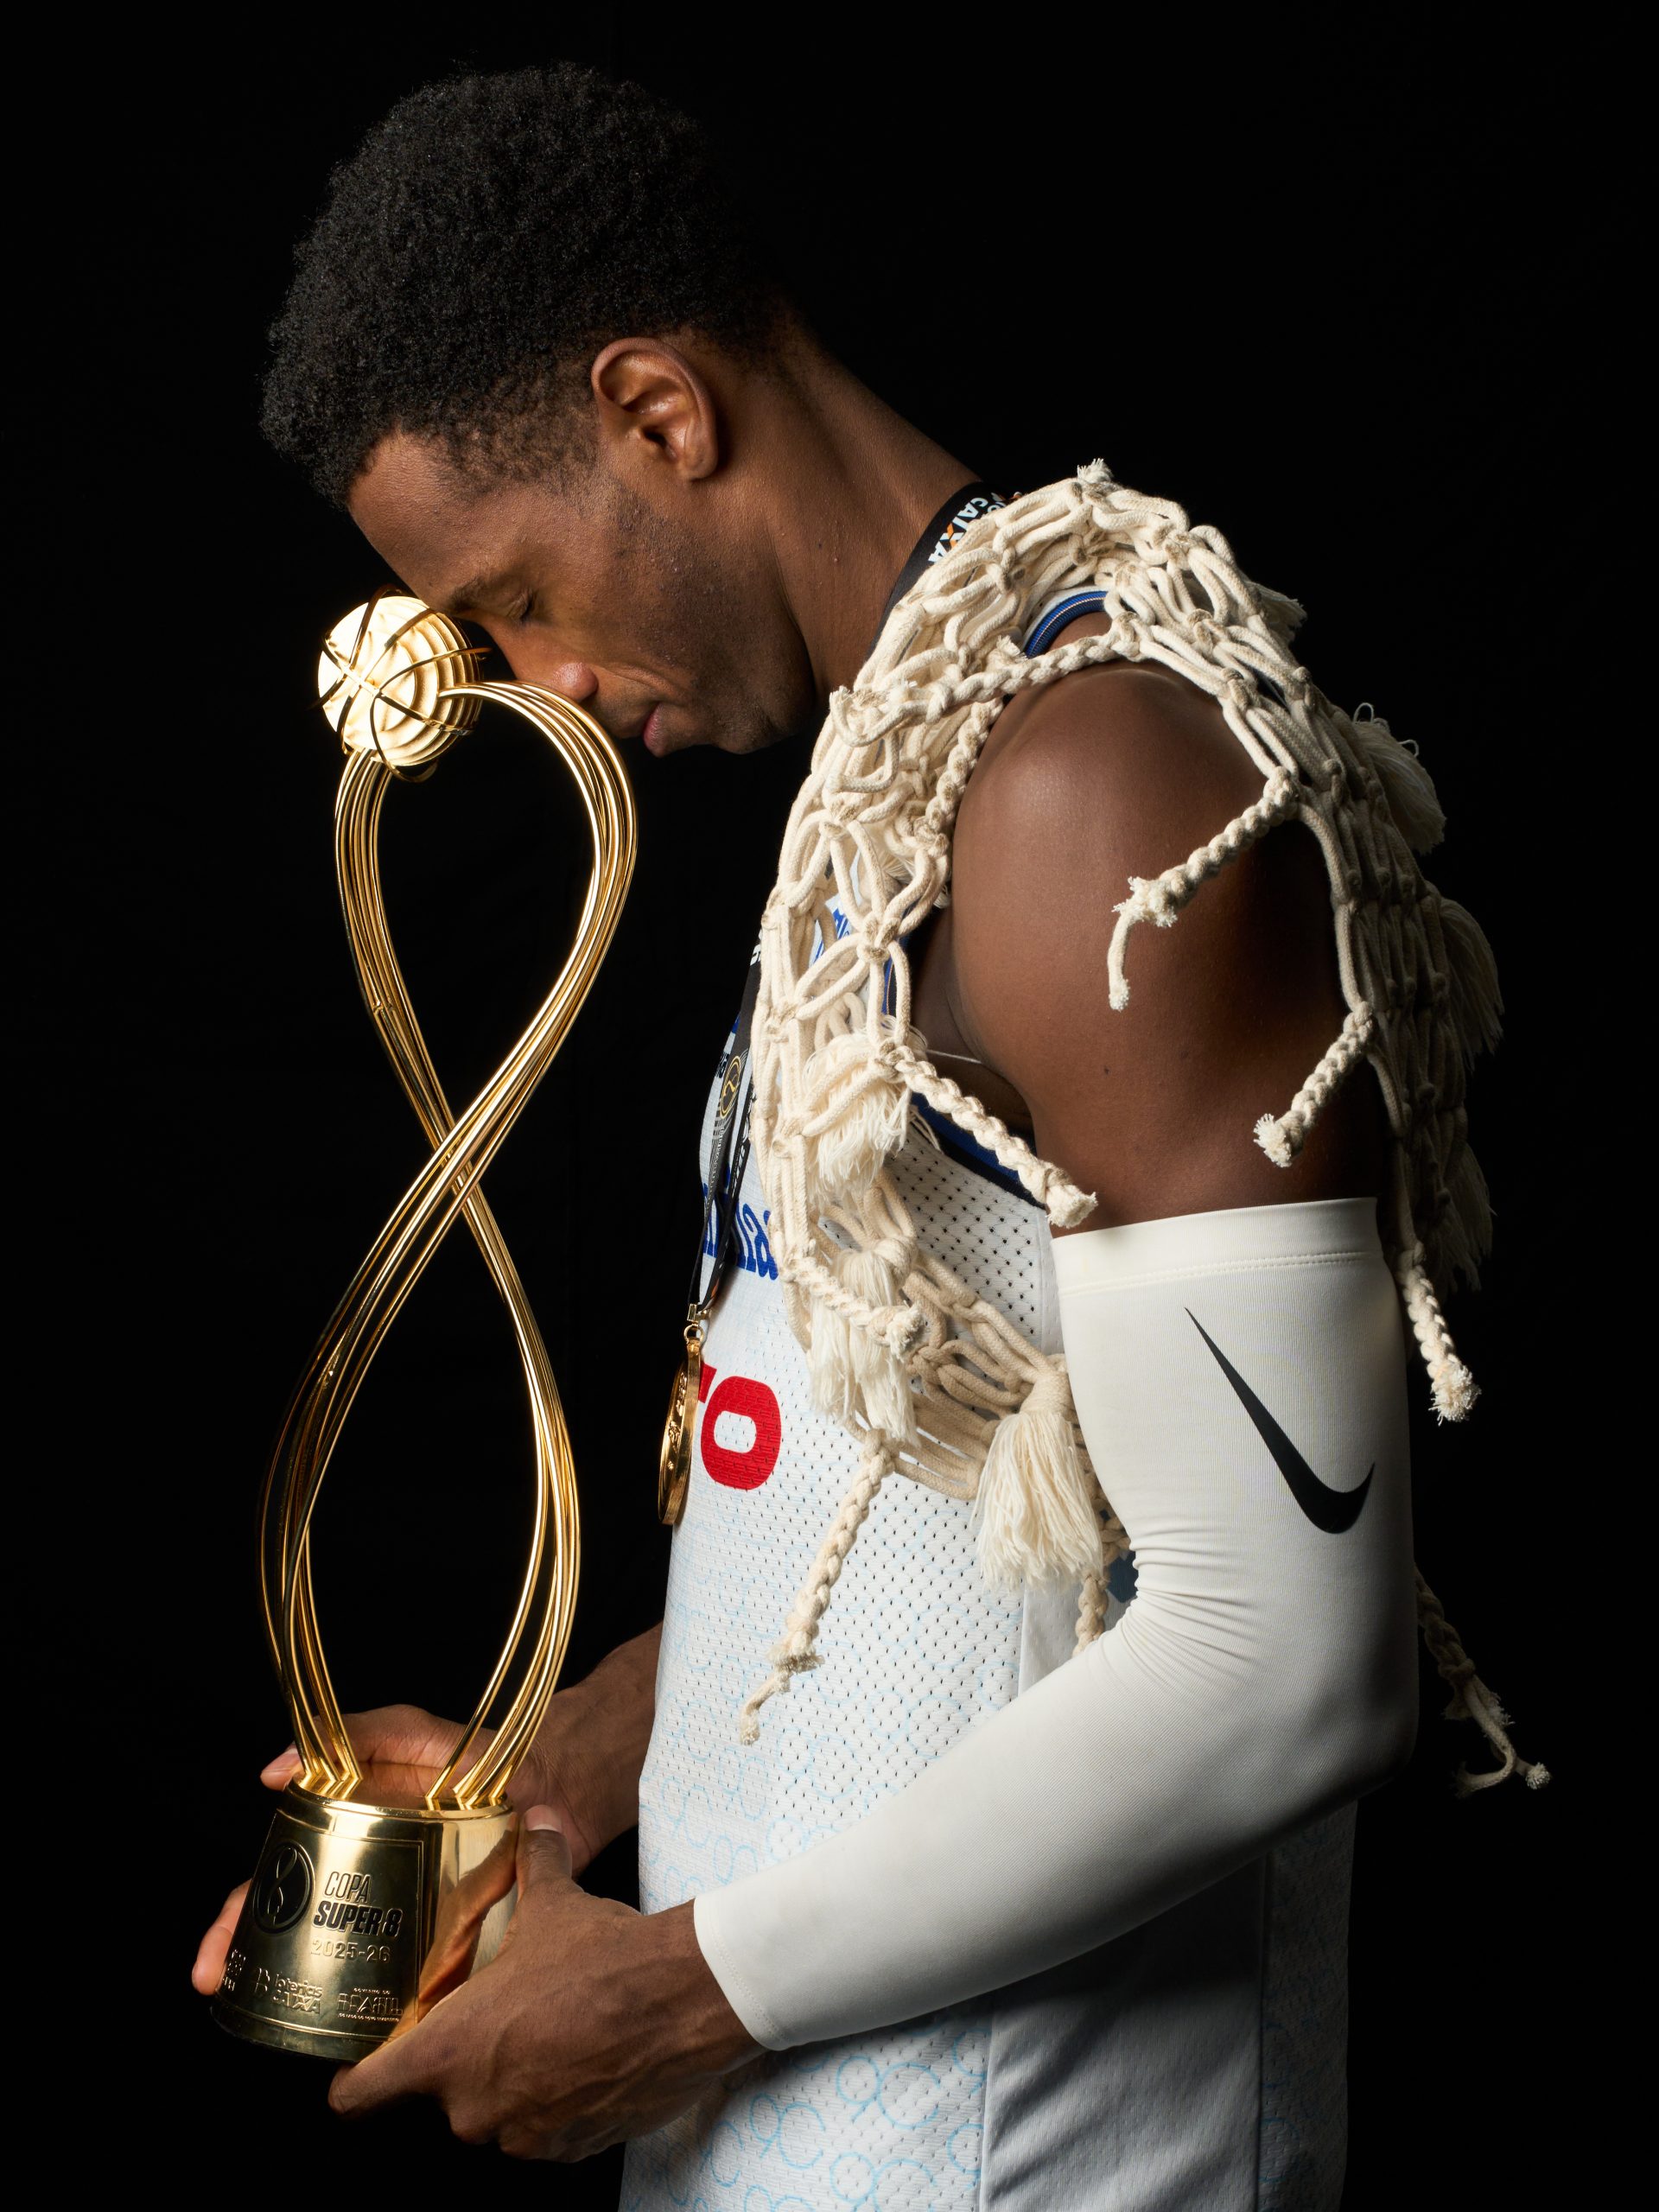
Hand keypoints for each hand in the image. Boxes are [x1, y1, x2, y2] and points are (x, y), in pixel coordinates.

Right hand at [190, 1700, 597, 1997]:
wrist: (560, 1783)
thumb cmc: (480, 1753)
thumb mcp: (413, 1733)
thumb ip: (357, 1736)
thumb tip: (274, 1767)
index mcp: (354, 1839)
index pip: (281, 1882)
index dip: (241, 1918)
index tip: (213, 1957)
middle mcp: (374, 1885)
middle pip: (299, 1932)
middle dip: (253, 1962)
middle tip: (222, 1988)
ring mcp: (411, 1922)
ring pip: (347, 1967)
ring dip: (307, 1995)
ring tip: (276, 2018)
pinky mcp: (455, 1948)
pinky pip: (411, 1988)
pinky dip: (383, 2013)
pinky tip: (359, 2036)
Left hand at [328, 1807, 756, 2157]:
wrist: (685, 2001)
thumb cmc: (605, 1959)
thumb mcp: (556, 1902)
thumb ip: (533, 1862)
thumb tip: (536, 1819)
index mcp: (450, 2050)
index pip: (361, 2095)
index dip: (355, 2080)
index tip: (358, 2067)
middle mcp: (475, 2107)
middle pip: (441, 2095)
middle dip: (466, 2060)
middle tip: (498, 2017)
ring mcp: (525, 2135)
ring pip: (498, 2111)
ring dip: (514, 2080)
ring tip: (551, 2029)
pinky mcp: (573, 2149)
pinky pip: (546, 2128)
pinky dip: (559, 2099)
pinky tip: (587, 2052)